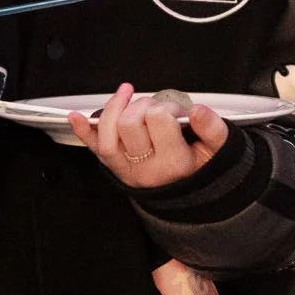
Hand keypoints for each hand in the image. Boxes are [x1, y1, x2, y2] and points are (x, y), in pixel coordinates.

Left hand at [70, 83, 229, 189]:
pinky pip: (94, 149)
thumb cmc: (202, 169)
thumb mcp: (219, 150)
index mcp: (174, 162)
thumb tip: (196, 111)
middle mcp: (146, 168)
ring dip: (113, 108)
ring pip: (107, 136)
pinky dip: (83, 131)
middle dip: (142, 105)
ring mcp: (127, 169)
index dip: (167, 106)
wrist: (190, 199)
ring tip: (126, 95)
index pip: (158, 119)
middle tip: (157, 109)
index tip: (177, 111)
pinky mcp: (116, 168)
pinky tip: (76, 117)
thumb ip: (213, 128)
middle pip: (129, 123)